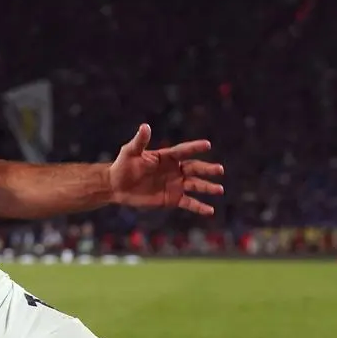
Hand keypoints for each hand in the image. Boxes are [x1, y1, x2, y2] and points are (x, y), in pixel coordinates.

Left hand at [109, 124, 223, 215]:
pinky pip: (189, 203)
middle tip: (220, 170)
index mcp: (167, 157)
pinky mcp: (172, 199)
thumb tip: (145, 126)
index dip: (194, 147)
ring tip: (219, 190)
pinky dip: (199, 207)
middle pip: (194, 169)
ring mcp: (175, 185)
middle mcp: (175, 170)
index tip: (207, 144)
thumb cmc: (123, 165)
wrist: (117, 186)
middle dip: (207, 169)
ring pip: (195, 185)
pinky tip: (210, 211)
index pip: (183, 151)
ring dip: (208, 187)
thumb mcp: (130, 151)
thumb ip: (140, 141)